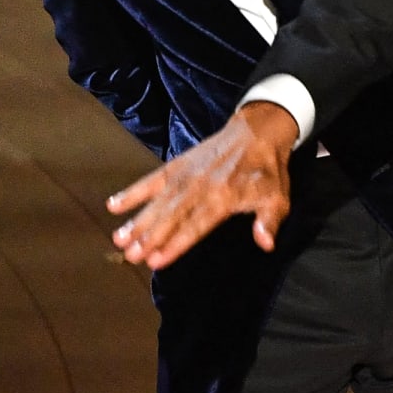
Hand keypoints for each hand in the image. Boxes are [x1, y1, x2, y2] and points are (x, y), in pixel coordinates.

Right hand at [107, 102, 298, 268]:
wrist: (258, 132)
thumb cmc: (268, 171)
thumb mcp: (278, 197)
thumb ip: (269, 221)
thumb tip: (265, 243)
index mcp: (225, 197)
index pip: (196, 225)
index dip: (176, 244)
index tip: (157, 260)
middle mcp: (201, 186)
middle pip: (171, 216)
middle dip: (149, 237)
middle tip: (129, 255)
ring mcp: (186, 175)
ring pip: (158, 201)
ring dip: (137, 220)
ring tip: (119, 238)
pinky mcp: (178, 165)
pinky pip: (152, 180)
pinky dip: (133, 192)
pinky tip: (114, 205)